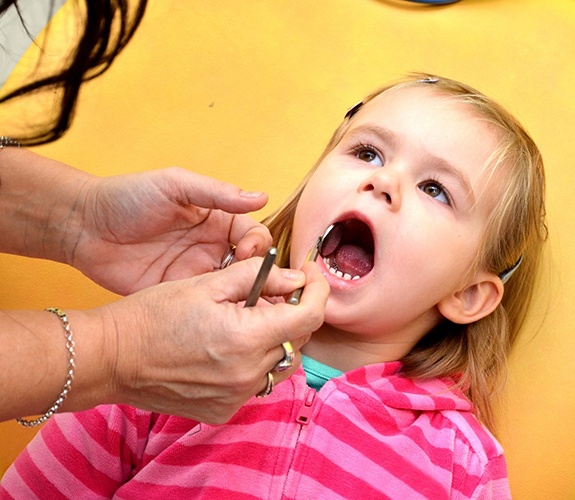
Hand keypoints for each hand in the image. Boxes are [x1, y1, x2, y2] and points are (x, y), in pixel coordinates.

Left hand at [70, 167, 271, 293]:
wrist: (84, 227)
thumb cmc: (127, 197)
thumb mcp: (175, 185)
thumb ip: (217, 193)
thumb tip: (261, 197)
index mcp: (215, 219)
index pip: (252, 233)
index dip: (258, 244)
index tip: (249, 252)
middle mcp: (210, 247)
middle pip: (250, 265)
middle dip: (261, 276)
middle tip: (263, 288)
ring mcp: (195, 272)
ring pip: (233, 288)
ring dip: (247, 297)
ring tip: (255, 308)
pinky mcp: (178, 293)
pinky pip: (206, 304)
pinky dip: (221, 312)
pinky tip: (229, 317)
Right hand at [99, 257, 328, 422]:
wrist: (112, 358)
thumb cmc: (153, 314)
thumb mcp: (206, 283)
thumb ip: (257, 277)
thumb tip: (293, 278)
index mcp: (245, 338)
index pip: (309, 316)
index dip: (317, 292)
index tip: (310, 276)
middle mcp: (246, 374)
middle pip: (297, 340)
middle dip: (293, 313)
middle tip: (269, 295)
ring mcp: (235, 397)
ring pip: (280, 364)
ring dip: (275, 339)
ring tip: (247, 321)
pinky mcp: (222, 410)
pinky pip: (257, 383)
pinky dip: (254, 362)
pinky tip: (229, 347)